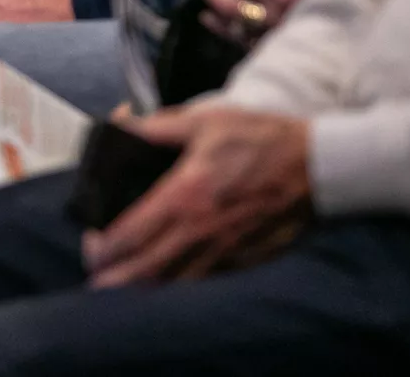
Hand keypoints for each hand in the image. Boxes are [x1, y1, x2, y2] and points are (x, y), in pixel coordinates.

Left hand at [81, 106, 310, 286]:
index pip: (130, 233)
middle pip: (145, 270)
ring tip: (121, 285)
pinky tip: (166, 282)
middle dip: (114, 279)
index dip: (102, 246)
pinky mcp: (243, 261)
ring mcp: (223, 251)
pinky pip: (202, 282)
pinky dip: (178, 286)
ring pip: (172, 284)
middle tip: (96, 276)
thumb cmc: (260, 139)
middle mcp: (199, 231)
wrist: (318, 166)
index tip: (91, 244)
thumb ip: (157, 127)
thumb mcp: (204, 120)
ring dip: (142, 288)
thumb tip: (121, 125)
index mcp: (184, 195)